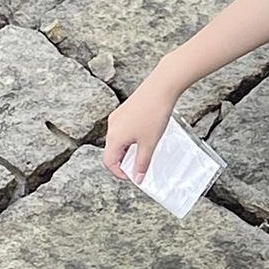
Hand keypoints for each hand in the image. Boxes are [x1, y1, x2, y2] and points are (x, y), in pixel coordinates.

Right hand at [102, 64, 181, 183]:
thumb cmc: (154, 116)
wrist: (160, 89)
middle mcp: (112, 126)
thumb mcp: (149, 144)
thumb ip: (142, 163)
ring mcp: (117, 117)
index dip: (119, 172)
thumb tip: (137, 179)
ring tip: (144, 153)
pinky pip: (123, 130)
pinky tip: (146, 138)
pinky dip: (131, 139)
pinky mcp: (125, 111)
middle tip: (140, 167)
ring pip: (118, 140)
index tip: (133, 177)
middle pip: (112, 151)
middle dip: (124, 162)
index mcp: (114, 137)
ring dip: (128, 150)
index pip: (108, 161)